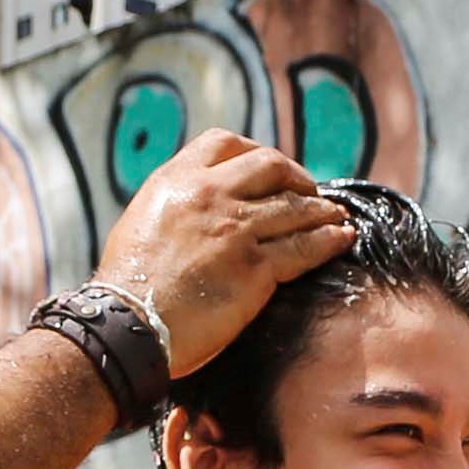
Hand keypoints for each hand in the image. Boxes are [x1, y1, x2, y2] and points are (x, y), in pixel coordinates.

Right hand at [91, 131, 354, 377]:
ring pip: (295, 206)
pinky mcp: (255, 268)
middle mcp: (210, 195)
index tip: (271, 170)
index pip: (226, 143)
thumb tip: (199, 210)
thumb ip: (177, 207)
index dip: (256, 152)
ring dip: (323, 210)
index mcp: (177, 180)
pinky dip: (329, 241)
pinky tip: (341, 239)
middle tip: (310, 193)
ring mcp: (236, 229)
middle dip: (297, 177)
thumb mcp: (143, 223)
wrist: (128, 324)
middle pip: (271, 166)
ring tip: (337, 217)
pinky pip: (304, 247)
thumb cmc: (127, 285)